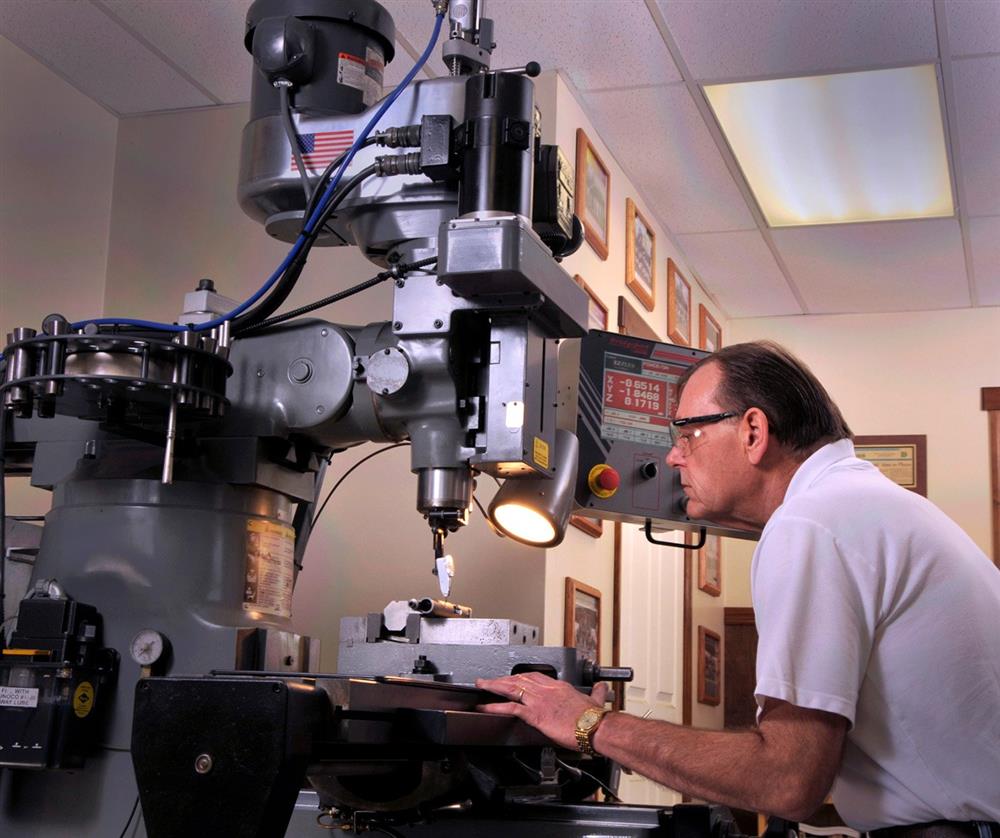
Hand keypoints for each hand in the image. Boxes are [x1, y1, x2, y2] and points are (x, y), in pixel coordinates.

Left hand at [475, 672, 609, 749]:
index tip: (511, 678)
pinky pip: (511, 707)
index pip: (534, 676)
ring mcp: (540, 701)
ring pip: (511, 688)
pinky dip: (496, 706)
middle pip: (519, 679)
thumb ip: (596, 693)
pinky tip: (487, 706)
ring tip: (482, 687)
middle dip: (502, 679)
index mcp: (559, 686)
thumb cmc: (596, 718)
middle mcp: (547, 690)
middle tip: (490, 680)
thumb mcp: (596, 700)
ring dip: (494, 686)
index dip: (519, 676)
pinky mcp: (536, 714)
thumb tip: (601, 688)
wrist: (596, 727)